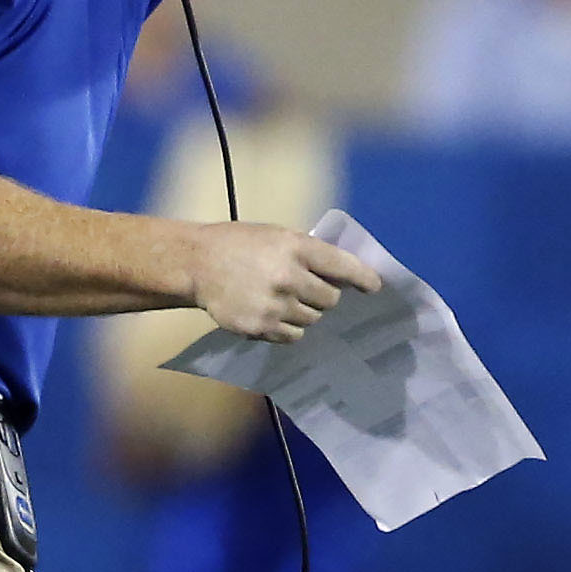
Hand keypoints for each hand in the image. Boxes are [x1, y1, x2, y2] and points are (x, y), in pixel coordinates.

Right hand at [186, 222, 382, 342]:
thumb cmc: (239, 244)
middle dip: (325, 296)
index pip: (343, 267)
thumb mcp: (276, 235)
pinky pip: (293, 336)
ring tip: (285, 301)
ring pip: (313, 320)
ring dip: (306, 313)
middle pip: (330, 300)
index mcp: (295, 248)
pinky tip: (273, 314)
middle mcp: (288, 278)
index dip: (363, 278)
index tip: (375, 287)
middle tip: (310, 290)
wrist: (196, 264)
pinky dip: (289, 328)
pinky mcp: (260, 328)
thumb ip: (307, 252)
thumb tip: (343, 275)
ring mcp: (275, 306)